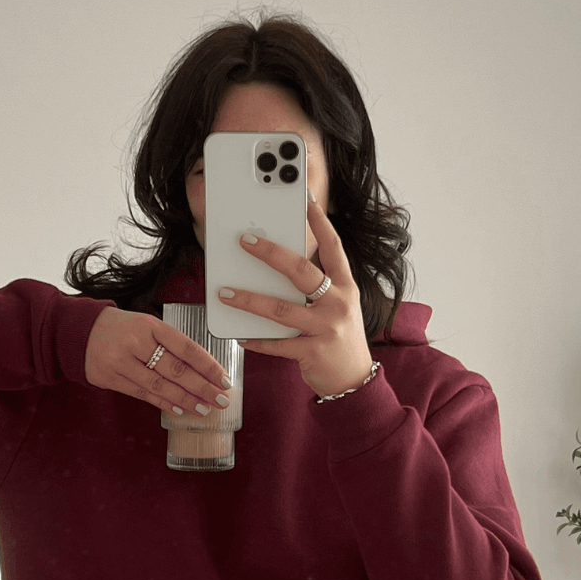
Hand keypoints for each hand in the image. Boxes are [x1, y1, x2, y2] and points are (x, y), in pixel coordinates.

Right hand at [84, 303, 231, 415]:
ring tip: (204, 408)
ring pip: (159, 386)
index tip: (224, 380)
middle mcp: (135, 342)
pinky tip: (180, 408)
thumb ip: (170, 343)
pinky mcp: (110, 378)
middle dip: (202, 387)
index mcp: (150, 325)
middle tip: (221, 400)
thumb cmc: (122, 329)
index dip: (208, 366)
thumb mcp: (146, 325)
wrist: (80, 331)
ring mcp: (121, 361)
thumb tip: (203, 370)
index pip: (186, 347)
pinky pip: (143, 394)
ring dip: (186, 399)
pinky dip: (164, 402)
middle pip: (175, 369)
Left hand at [218, 196, 374, 398]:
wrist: (354, 380)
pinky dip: (257, 340)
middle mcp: (339, 303)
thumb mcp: (338, 305)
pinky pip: (278, 344)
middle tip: (245, 240)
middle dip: (270, 253)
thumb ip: (316, 286)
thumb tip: (278, 264)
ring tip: (226, 292)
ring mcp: (327, 328)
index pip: (333, 247)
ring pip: (282, 309)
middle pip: (301, 272)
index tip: (305, 200)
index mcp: (346, 286)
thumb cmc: (339, 337)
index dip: (319, 222)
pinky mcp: (313, 352)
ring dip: (250, 299)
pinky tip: (240, 335)